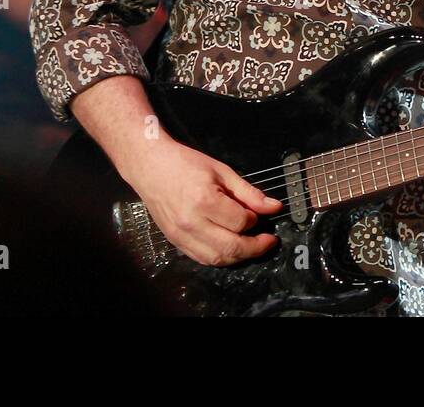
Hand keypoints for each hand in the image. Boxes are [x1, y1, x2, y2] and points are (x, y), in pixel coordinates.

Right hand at [123, 138, 282, 265]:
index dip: (254, 220)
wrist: (150, 166)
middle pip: (231, 247)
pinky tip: (230, 249)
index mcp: (204, 200)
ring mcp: (181, 235)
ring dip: (239, 257)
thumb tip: (273, 207)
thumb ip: (249, 193)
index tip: (258, 214)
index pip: (240, 222)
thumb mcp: (222, 171)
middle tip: (268, 241)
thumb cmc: (185, 164)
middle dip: (255, 247)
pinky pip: (202, 258)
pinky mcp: (175, 241)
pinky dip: (220, 257)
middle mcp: (191, 222)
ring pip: (217, 259)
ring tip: (251, 246)